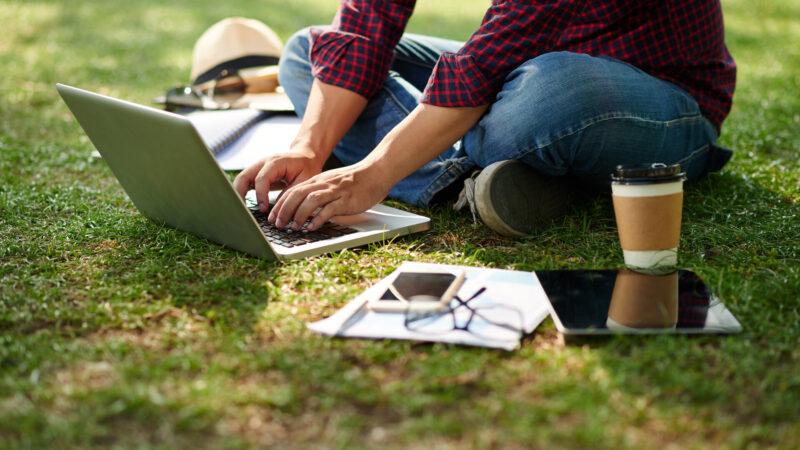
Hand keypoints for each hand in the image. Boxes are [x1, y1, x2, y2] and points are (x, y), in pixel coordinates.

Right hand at [232, 147, 323, 212]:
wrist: (305, 156)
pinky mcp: (256, 174)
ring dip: (238, 195)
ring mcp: (257, 167)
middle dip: (240, 194)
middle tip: (243, 211)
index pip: (261, 178)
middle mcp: (263, 163)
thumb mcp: (304, 180)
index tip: (263, 209)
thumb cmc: (306, 168)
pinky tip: (244, 206)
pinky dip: (241, 194)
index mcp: (275, 162)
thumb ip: (291, 193)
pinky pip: (244, 183)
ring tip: (242, 211)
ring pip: (240, 180)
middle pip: (243, 176)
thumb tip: (278, 210)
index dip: (260, 194)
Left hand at [268, 161, 391, 230]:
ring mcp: (335, 191)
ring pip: (310, 201)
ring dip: (299, 215)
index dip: (280, 204)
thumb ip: (320, 192)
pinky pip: (329, 209)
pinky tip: (312, 227)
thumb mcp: (332, 183)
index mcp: (318, 180)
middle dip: (284, 210)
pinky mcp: (346, 200)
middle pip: (297, 195)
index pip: (293, 191)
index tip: (273, 217)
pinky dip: (318, 219)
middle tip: (278, 224)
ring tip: (293, 227)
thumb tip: (305, 207)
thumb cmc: (356, 180)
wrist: (376, 171)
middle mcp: (324, 184)